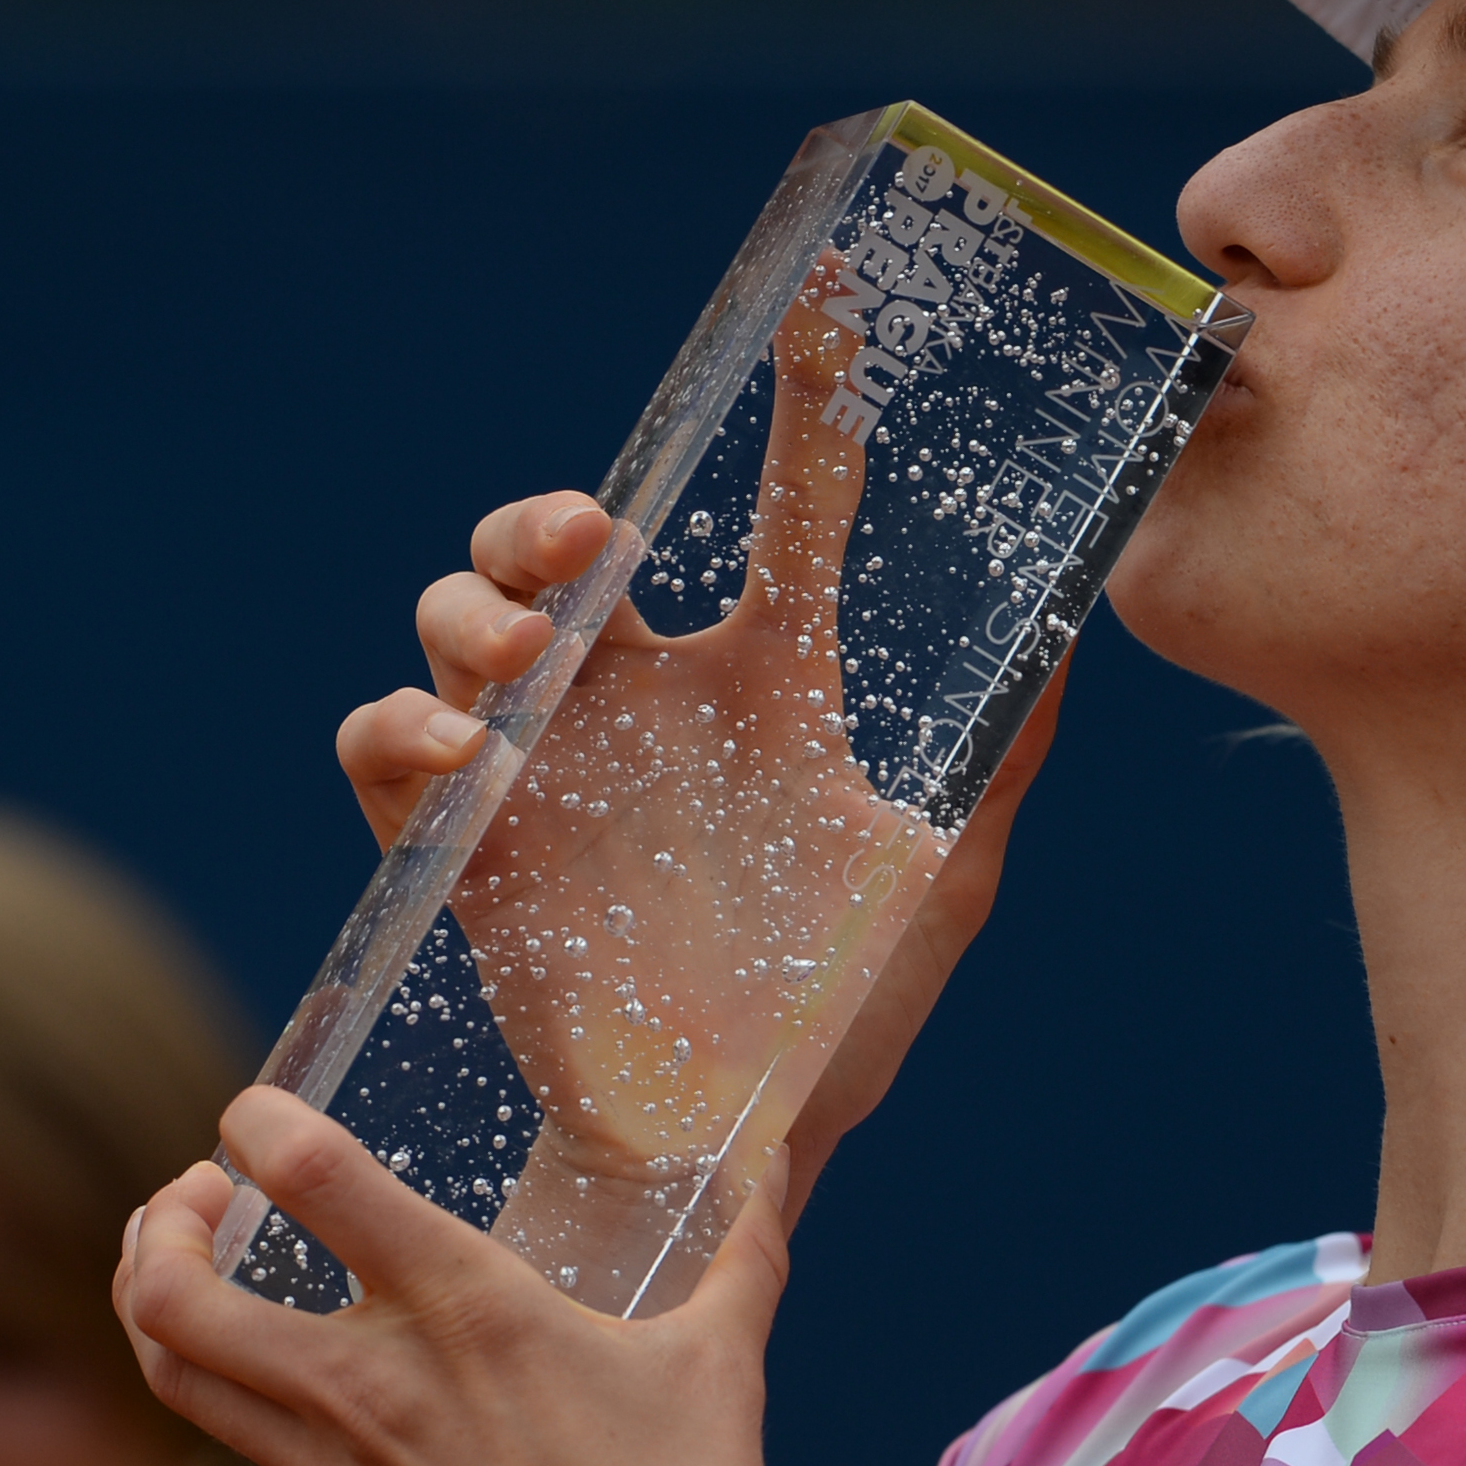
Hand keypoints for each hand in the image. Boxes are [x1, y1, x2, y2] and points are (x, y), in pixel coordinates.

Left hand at [119, 1088, 796, 1465]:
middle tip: (192, 1196)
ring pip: (175, 1377)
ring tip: (183, 1271)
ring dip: (155, 1308)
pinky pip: (249, 1453)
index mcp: (464, 1307)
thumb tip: (782, 1166)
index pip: (311, 1176)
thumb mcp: (720, 1361)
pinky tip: (289, 1377)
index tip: (257, 1115)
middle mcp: (372, 1383)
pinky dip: (236, 1393)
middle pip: (171, 1292)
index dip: (256, 1122)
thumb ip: (744, 1247)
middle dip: (155, 1225)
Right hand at [340, 264, 1070, 1219]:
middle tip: (592, 547)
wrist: (734, 1153)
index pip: (780, 509)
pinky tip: (469, 758)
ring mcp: (545, 769)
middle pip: (556, 543)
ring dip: (476, 610)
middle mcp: (644, 701)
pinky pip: (388, 753)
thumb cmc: (839, 1024)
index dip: (800, 401)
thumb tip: (1077, 640)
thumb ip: (997, 765)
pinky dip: (405, 732)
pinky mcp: (465, 851)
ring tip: (531, 658)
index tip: (826, 311)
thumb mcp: (940, 884)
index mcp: (768, 685)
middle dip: (546, 515)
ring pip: (461, 621)